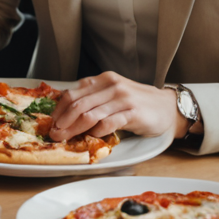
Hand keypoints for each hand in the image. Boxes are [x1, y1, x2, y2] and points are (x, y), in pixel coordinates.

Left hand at [48, 72, 189, 140]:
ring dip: (74, 128)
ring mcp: (122, 99)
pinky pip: (109, 122)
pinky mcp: (133, 113)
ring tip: (65, 137)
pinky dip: (97, 131)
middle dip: (62, 121)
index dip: (59, 109)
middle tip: (54, 134)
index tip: (51, 122)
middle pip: (78, 104)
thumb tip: (67, 114)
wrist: (167, 106)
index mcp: (102, 80)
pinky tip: (91, 136)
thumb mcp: (112, 94)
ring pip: (90, 114)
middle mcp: (110, 86)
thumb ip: (93, 99)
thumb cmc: (137, 102)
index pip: (72, 94)